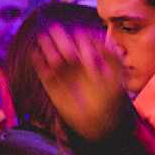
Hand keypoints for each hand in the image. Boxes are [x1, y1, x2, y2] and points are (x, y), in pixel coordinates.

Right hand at [31, 26, 127, 141]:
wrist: (104, 125)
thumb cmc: (114, 100)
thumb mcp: (118, 77)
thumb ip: (113, 58)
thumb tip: (104, 40)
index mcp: (92, 60)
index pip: (84, 43)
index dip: (81, 38)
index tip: (81, 38)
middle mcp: (77, 66)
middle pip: (66, 46)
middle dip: (60, 37)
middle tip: (54, 29)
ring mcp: (65, 76)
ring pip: (54, 58)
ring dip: (48, 48)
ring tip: (43, 38)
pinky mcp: (54, 89)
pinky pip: (45, 74)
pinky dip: (40, 65)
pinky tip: (36, 55)